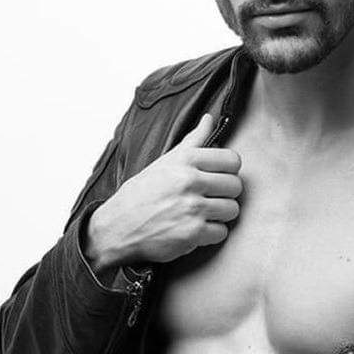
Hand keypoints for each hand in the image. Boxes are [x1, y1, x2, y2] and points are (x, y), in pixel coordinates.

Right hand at [85, 112, 242, 270]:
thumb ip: (192, 141)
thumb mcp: (165, 161)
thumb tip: (209, 119)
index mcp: (186, 160)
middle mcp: (190, 181)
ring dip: (220, 215)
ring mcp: (193, 208)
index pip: (232, 160)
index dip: (228, 171)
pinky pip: (221, 232)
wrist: (118, 226)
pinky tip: (196, 228)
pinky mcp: (193, 233)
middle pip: (235, 186)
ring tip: (202, 214)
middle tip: (209, 198)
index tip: (218, 177)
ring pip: (232, 209)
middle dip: (225, 194)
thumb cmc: (141, 194)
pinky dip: (211, 234)